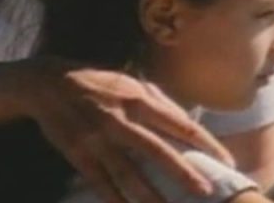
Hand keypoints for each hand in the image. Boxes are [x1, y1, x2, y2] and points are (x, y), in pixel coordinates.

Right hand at [21, 57, 233, 202]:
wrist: (48, 83)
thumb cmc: (99, 83)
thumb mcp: (132, 83)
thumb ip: (160, 101)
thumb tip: (188, 121)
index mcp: (139, 99)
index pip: (179, 124)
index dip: (205, 144)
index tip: (225, 160)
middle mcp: (120, 119)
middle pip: (157, 151)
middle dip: (183, 173)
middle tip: (207, 192)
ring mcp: (97, 138)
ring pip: (128, 173)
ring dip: (149, 195)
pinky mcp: (78, 153)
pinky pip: (100, 181)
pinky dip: (115, 198)